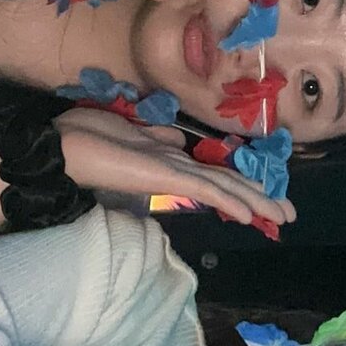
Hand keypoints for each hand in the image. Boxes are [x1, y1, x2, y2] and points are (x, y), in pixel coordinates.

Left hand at [54, 108, 295, 226]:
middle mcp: (172, 170)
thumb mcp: (128, 130)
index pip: (211, 173)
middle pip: (224, 185)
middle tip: (287, 216)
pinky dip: (229, 200)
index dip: (240, 183)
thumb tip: (180, 142)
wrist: (57, 149)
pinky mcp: (164, 177)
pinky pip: (204, 188)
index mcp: (165, 160)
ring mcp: (169, 175)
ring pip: (221, 189)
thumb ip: (157, 137)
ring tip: (282, 216)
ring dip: (254, 202)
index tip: (265, 195)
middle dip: (258, 198)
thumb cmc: (84, 137)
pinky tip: (250, 213)